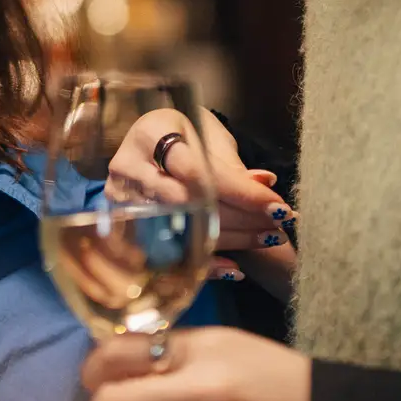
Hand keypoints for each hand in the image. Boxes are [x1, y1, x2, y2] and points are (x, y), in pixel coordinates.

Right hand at [109, 108, 295, 296]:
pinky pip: (170, 255)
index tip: (277, 206)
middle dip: (241, 219)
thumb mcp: (207, 135)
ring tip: (266, 238)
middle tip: (278, 225)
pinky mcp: (125, 228)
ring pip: (184, 231)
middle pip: (190, 205)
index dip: (240, 193)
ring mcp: (122, 201)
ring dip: (232, 240)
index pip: (197, 172)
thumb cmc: (181, 133)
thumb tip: (265, 185)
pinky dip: (205, 264)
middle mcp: (128, 169)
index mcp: (149, 135)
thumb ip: (231, 164)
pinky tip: (233, 266)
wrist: (146, 142)